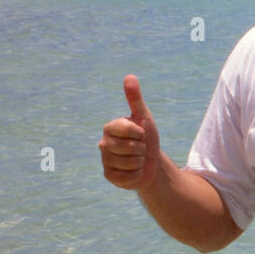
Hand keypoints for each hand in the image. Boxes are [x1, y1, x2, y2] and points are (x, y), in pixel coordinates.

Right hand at [99, 74, 161, 189]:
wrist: (150, 162)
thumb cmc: (146, 138)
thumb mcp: (144, 117)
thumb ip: (135, 99)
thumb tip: (129, 76)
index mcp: (110, 128)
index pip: (126, 128)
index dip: (140, 132)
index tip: (142, 133)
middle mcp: (103, 144)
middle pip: (129, 147)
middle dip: (142, 148)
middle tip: (140, 148)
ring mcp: (105, 161)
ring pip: (129, 163)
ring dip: (140, 162)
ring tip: (138, 159)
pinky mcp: (109, 176)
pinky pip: (127, 177)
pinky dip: (137, 175)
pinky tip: (135, 171)